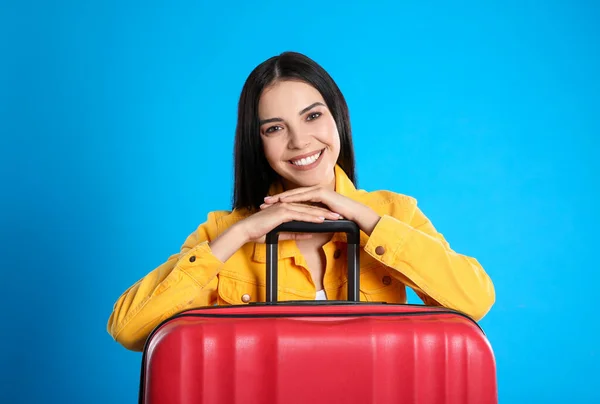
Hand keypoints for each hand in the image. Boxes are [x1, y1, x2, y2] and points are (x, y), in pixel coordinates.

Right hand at [238, 202, 341, 243]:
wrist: (246, 231)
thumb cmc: (259, 232)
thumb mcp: (281, 234)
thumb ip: (296, 233)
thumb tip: (310, 233)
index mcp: (287, 208)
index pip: (308, 210)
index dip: (321, 213)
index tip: (333, 217)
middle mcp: (287, 205)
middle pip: (311, 208)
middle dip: (327, 211)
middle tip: (340, 215)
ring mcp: (285, 207)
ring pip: (308, 210)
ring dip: (323, 213)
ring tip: (335, 217)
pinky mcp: (282, 212)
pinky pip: (300, 215)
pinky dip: (311, 217)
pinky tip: (321, 219)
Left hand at [261, 186, 380, 235]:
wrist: (354, 213)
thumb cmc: (340, 216)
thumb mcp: (322, 217)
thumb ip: (312, 217)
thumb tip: (303, 224)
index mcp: (313, 195)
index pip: (293, 198)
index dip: (280, 202)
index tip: (268, 206)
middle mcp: (313, 190)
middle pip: (291, 194)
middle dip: (276, 198)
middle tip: (263, 202)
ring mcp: (317, 190)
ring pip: (295, 194)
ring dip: (281, 197)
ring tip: (270, 202)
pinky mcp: (321, 193)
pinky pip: (304, 196)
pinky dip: (293, 198)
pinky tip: (284, 201)